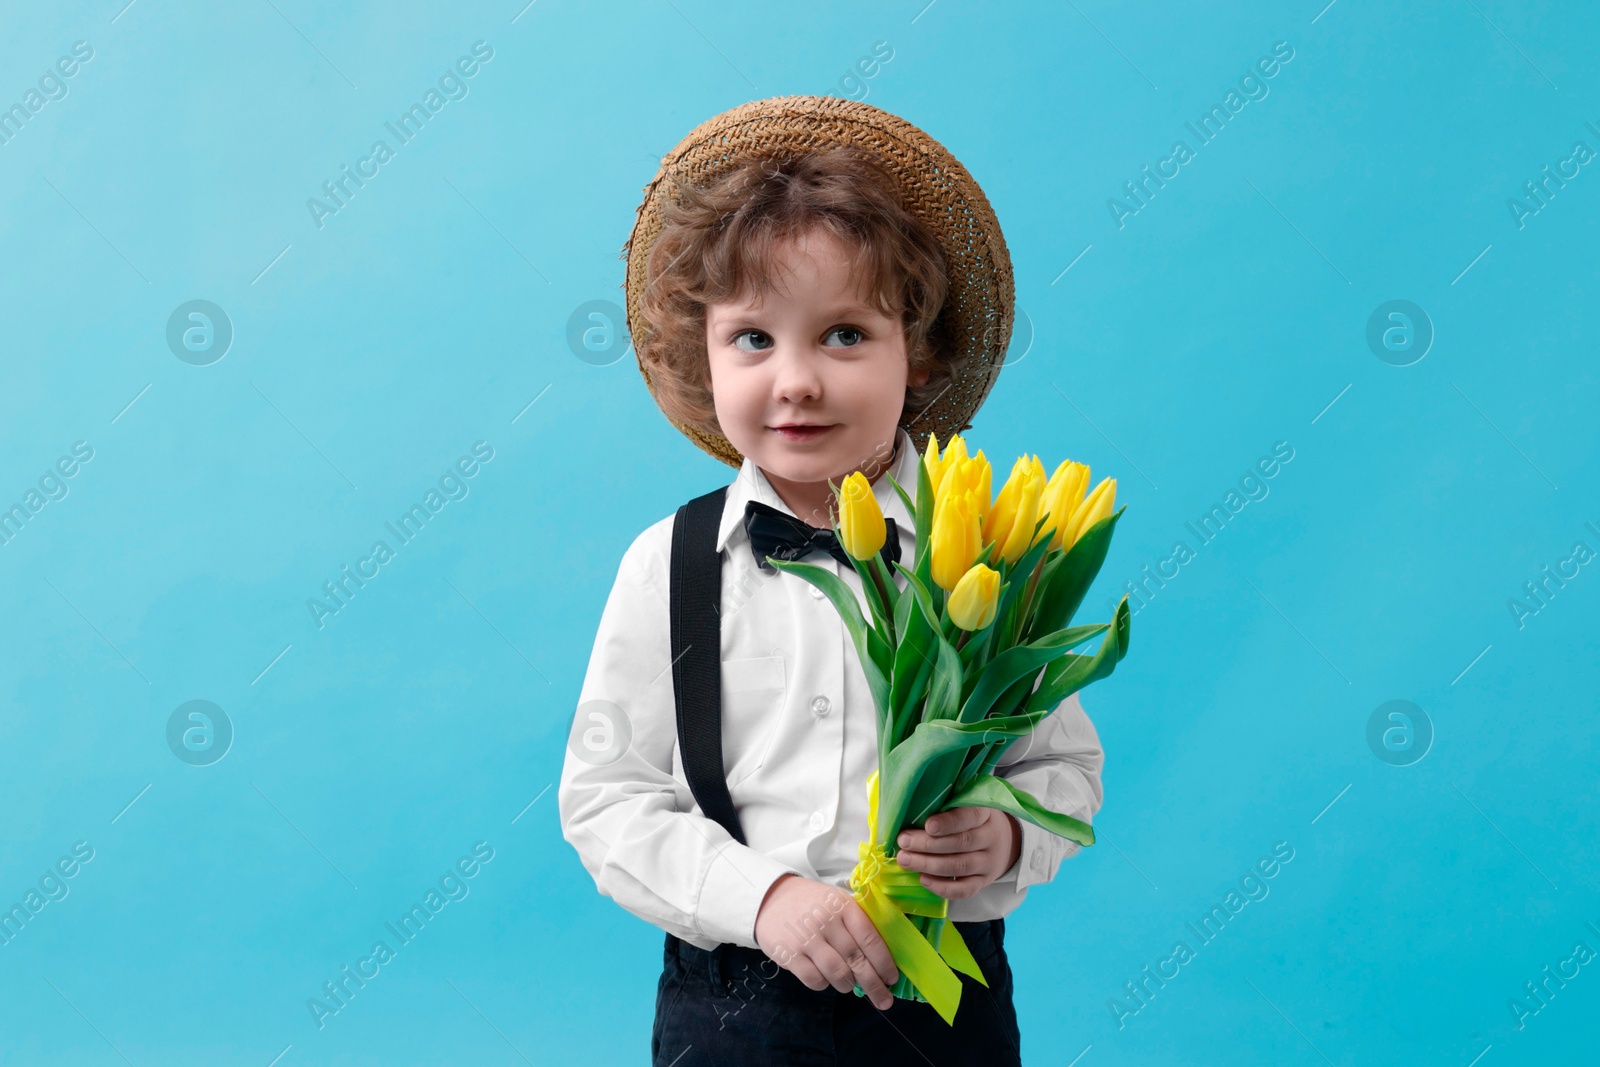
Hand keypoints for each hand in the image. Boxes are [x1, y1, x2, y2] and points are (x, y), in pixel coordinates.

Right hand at [754, 873, 899, 1008]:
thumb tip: (882, 959)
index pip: (870, 939)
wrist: (770, 899)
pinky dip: (825, 984)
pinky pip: (814, 980)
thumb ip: (858, 924)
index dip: (884, 962)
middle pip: (856, 960)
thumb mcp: (837, 902)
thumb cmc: (813, 904)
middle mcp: (826, 921)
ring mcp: (806, 939)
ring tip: (850, 985)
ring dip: (848, 985)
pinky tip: (826, 979)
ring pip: (837, 973)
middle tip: (884, 1000)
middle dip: (874, 984)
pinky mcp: (789, 955)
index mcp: (843, 906)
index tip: (892, 978)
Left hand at [894, 806, 1021, 899]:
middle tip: (904, 842)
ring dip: (929, 865)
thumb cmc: (969, 818)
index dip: (949, 822)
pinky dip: (942, 887)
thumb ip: (944, 804)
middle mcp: (990, 838)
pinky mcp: (983, 882)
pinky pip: (964, 889)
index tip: (928, 825)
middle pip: (961, 843)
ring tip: (905, 860)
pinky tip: (923, 880)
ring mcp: (989, 862)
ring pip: (960, 866)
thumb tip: (909, 810)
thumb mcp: (964, 804)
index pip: (971, 816)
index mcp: (985, 813)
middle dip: (929, 844)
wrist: (1000, 841)